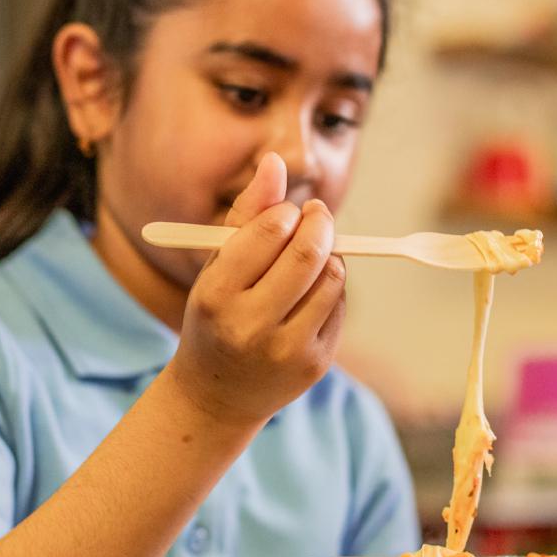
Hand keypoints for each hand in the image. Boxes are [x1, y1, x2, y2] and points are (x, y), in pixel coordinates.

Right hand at [167, 153, 346, 425]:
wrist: (217, 396)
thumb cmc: (215, 316)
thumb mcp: (217, 266)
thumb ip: (246, 214)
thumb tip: (276, 161)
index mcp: (217, 295)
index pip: (271, 232)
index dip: (290, 213)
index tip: (292, 212)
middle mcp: (250, 326)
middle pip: (309, 254)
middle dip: (321, 224)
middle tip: (318, 216)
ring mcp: (286, 350)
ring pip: (332, 279)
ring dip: (330, 257)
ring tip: (311, 259)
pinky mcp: (315, 364)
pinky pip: (340, 306)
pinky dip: (332, 290)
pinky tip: (310, 296)